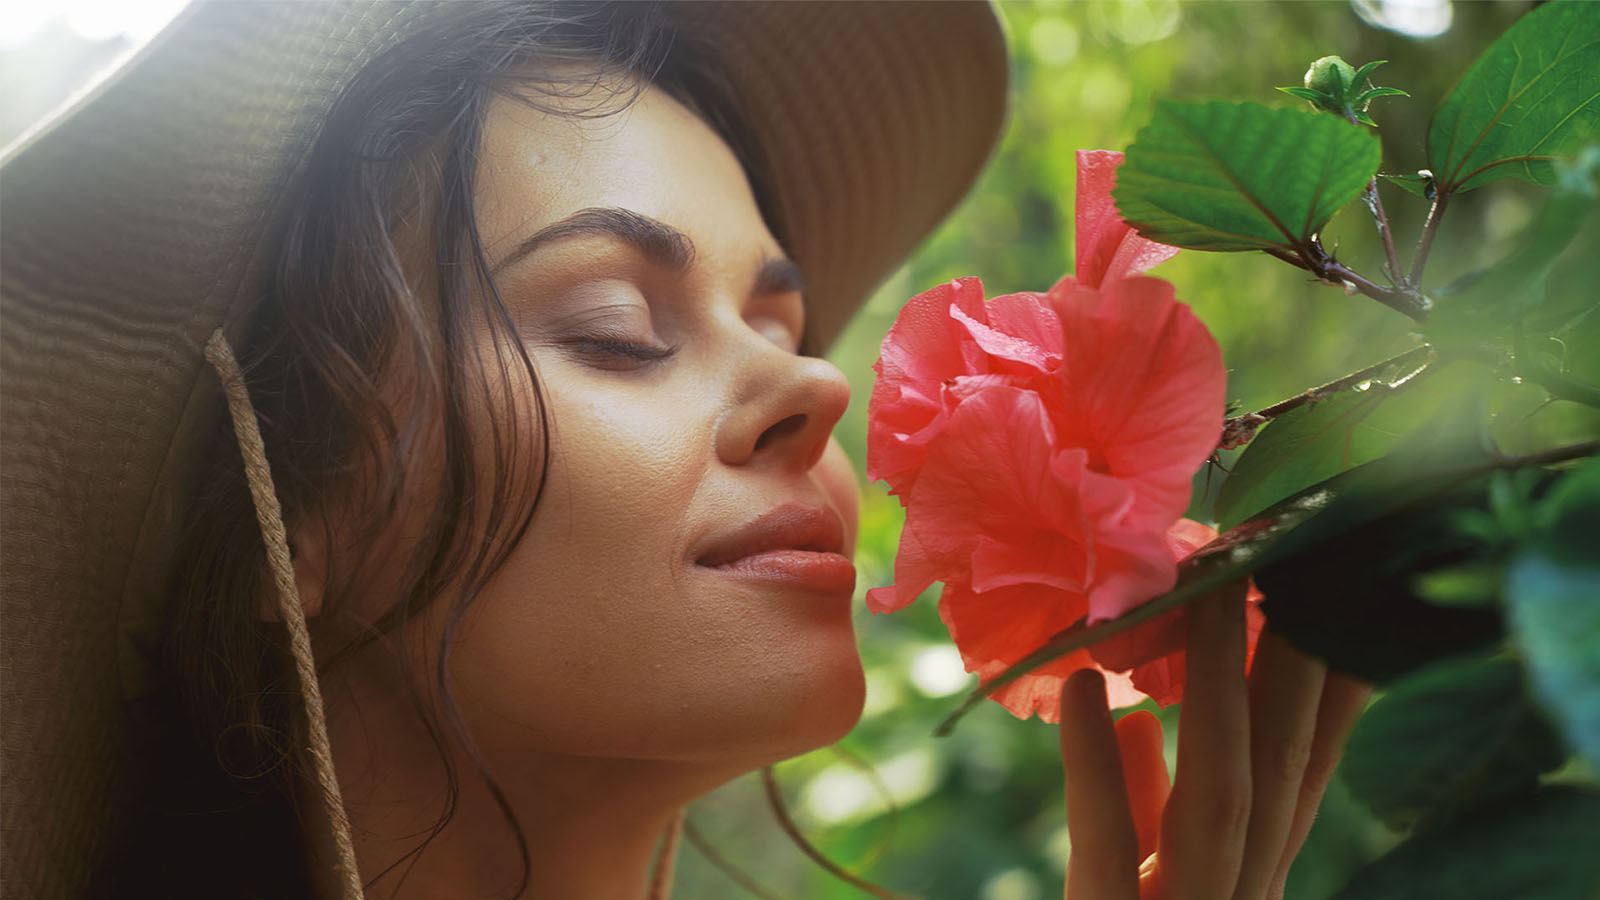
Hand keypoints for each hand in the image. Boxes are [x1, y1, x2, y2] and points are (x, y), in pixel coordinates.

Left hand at [1058, 580, 1370, 899]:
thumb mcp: (1143, 874)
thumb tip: (1139, 719)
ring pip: (1223, 793)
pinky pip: (1109, 844)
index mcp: (1254, 873)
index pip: (1304, 767)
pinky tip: (1082, 688)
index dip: (1332, 687)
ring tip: (1209, 591)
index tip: (1342, 597)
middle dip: (1294, 659)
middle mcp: (1243, 891)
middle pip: (1282, 764)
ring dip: (1220, 684)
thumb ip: (1144, 804)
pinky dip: (1095, 763)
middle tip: (1295, 558)